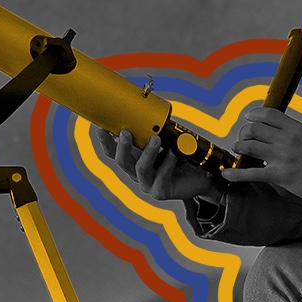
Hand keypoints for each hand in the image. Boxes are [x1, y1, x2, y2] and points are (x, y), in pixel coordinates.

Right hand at [93, 126, 223, 202]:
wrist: (201, 176)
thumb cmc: (181, 156)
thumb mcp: (166, 139)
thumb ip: (155, 130)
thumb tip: (148, 110)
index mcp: (133, 160)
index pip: (113, 152)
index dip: (105, 142)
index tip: (100, 127)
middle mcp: (136, 173)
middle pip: (122, 162)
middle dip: (122, 146)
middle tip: (125, 132)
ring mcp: (147, 184)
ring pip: (141, 169)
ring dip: (147, 153)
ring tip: (156, 139)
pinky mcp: (161, 192)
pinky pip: (161, 177)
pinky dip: (167, 163)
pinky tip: (173, 152)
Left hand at [219, 107, 301, 202]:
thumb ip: (294, 135)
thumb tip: (276, 132)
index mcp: (297, 128)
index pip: (269, 114)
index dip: (254, 115)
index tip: (248, 118)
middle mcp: (288, 139)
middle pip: (254, 129)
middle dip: (244, 132)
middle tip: (242, 138)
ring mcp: (282, 157)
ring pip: (249, 146)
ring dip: (239, 147)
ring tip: (237, 149)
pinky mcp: (279, 176)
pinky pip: (250, 172)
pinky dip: (235, 173)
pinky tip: (225, 174)